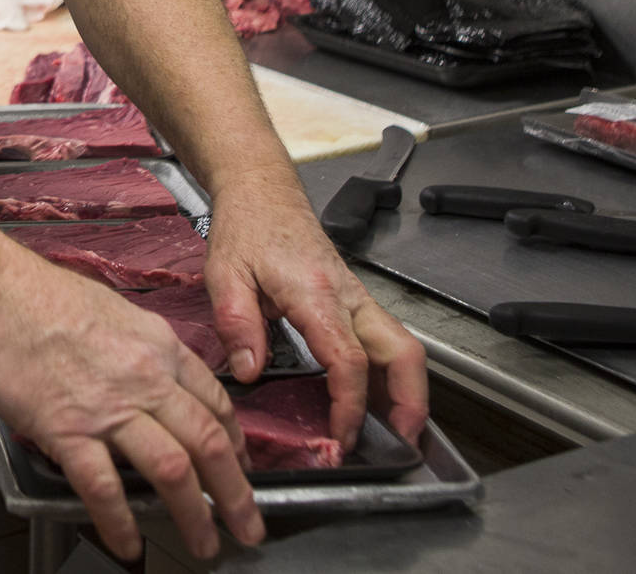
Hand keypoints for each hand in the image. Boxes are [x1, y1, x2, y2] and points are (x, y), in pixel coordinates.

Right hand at [0, 249, 266, 562]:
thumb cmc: (37, 294)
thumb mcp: (113, 310)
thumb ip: (139, 348)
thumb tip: (148, 374)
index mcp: (158, 346)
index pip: (215, 401)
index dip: (235, 442)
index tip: (240, 466)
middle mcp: (145, 378)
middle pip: (209, 442)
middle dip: (236, 493)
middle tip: (248, 525)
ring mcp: (109, 407)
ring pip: (174, 470)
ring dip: (196, 516)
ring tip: (206, 545)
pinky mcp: (68, 430)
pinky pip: (105, 487)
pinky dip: (121, 523)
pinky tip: (129, 544)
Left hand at [203, 172, 428, 445]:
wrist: (262, 192)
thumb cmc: (246, 228)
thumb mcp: (224, 273)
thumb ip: (236, 323)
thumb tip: (250, 371)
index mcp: (316, 292)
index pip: (348, 358)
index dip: (351, 405)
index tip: (342, 437)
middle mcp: (348, 295)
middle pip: (403, 352)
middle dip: (411, 403)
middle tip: (399, 445)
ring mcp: (357, 296)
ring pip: (403, 346)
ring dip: (408, 391)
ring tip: (393, 432)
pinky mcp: (355, 299)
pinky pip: (386, 340)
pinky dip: (391, 374)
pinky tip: (376, 400)